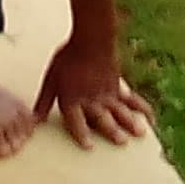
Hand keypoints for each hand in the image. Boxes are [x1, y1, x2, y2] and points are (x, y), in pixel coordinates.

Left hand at [35, 43, 154, 147]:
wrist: (91, 37)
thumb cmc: (68, 57)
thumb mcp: (51, 79)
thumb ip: (43, 102)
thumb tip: (33, 122)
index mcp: (73, 99)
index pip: (77, 120)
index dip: (82, 133)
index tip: (89, 146)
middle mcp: (92, 99)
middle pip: (103, 116)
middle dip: (112, 130)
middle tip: (122, 142)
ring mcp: (108, 93)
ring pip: (120, 110)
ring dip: (130, 121)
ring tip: (140, 133)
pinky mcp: (119, 86)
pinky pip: (132, 99)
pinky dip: (142, 108)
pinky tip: (151, 118)